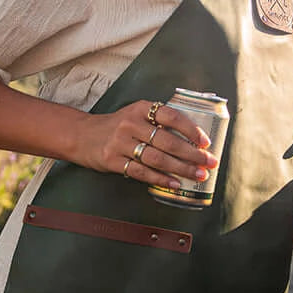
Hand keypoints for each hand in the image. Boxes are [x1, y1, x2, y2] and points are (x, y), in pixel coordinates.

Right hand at [73, 98, 218, 188]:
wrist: (82, 135)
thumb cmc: (118, 126)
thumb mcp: (136, 114)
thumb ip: (159, 121)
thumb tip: (194, 139)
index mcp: (141, 108)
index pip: (172, 116)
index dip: (191, 130)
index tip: (206, 142)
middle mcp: (131, 124)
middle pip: (168, 141)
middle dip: (192, 154)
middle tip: (209, 163)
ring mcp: (121, 143)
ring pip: (157, 158)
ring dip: (181, 169)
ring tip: (198, 175)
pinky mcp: (113, 161)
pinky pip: (141, 172)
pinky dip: (161, 179)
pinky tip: (175, 184)